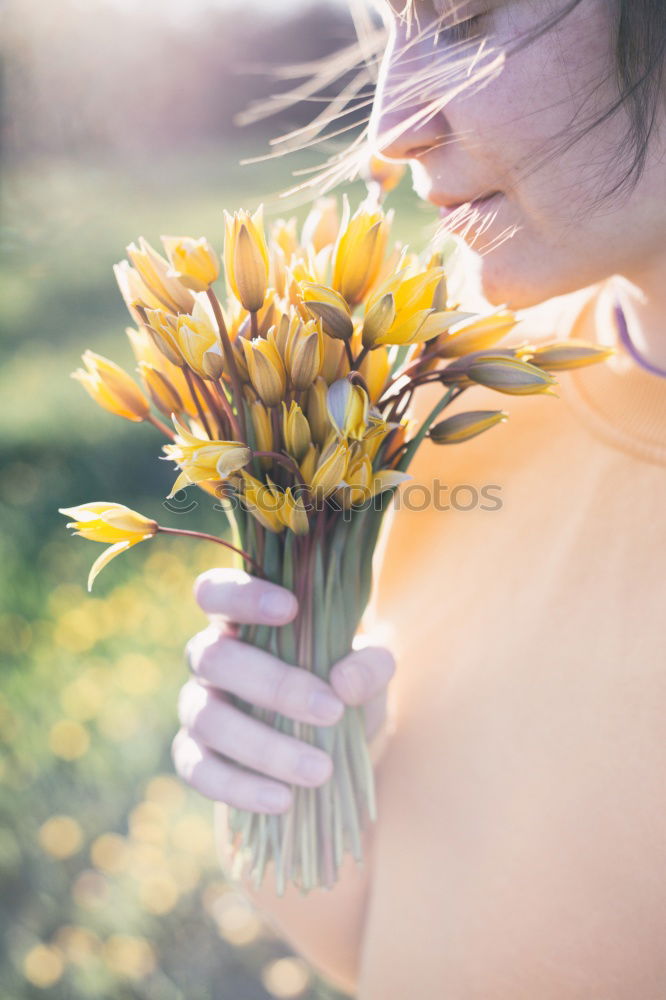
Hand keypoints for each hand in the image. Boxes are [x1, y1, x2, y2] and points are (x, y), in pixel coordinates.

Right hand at [171, 567, 395, 814]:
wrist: (333, 743)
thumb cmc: (340, 684)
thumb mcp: (368, 669)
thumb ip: (369, 664)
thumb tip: (345, 684)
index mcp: (240, 619)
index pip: (216, 591)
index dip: (242, 595)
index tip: (291, 609)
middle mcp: (209, 656)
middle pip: (215, 659)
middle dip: (275, 686)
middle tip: (331, 711)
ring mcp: (196, 706)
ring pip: (208, 719)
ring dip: (265, 747)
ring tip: (321, 770)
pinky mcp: (193, 755)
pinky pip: (199, 771)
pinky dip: (239, 788)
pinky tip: (283, 800)